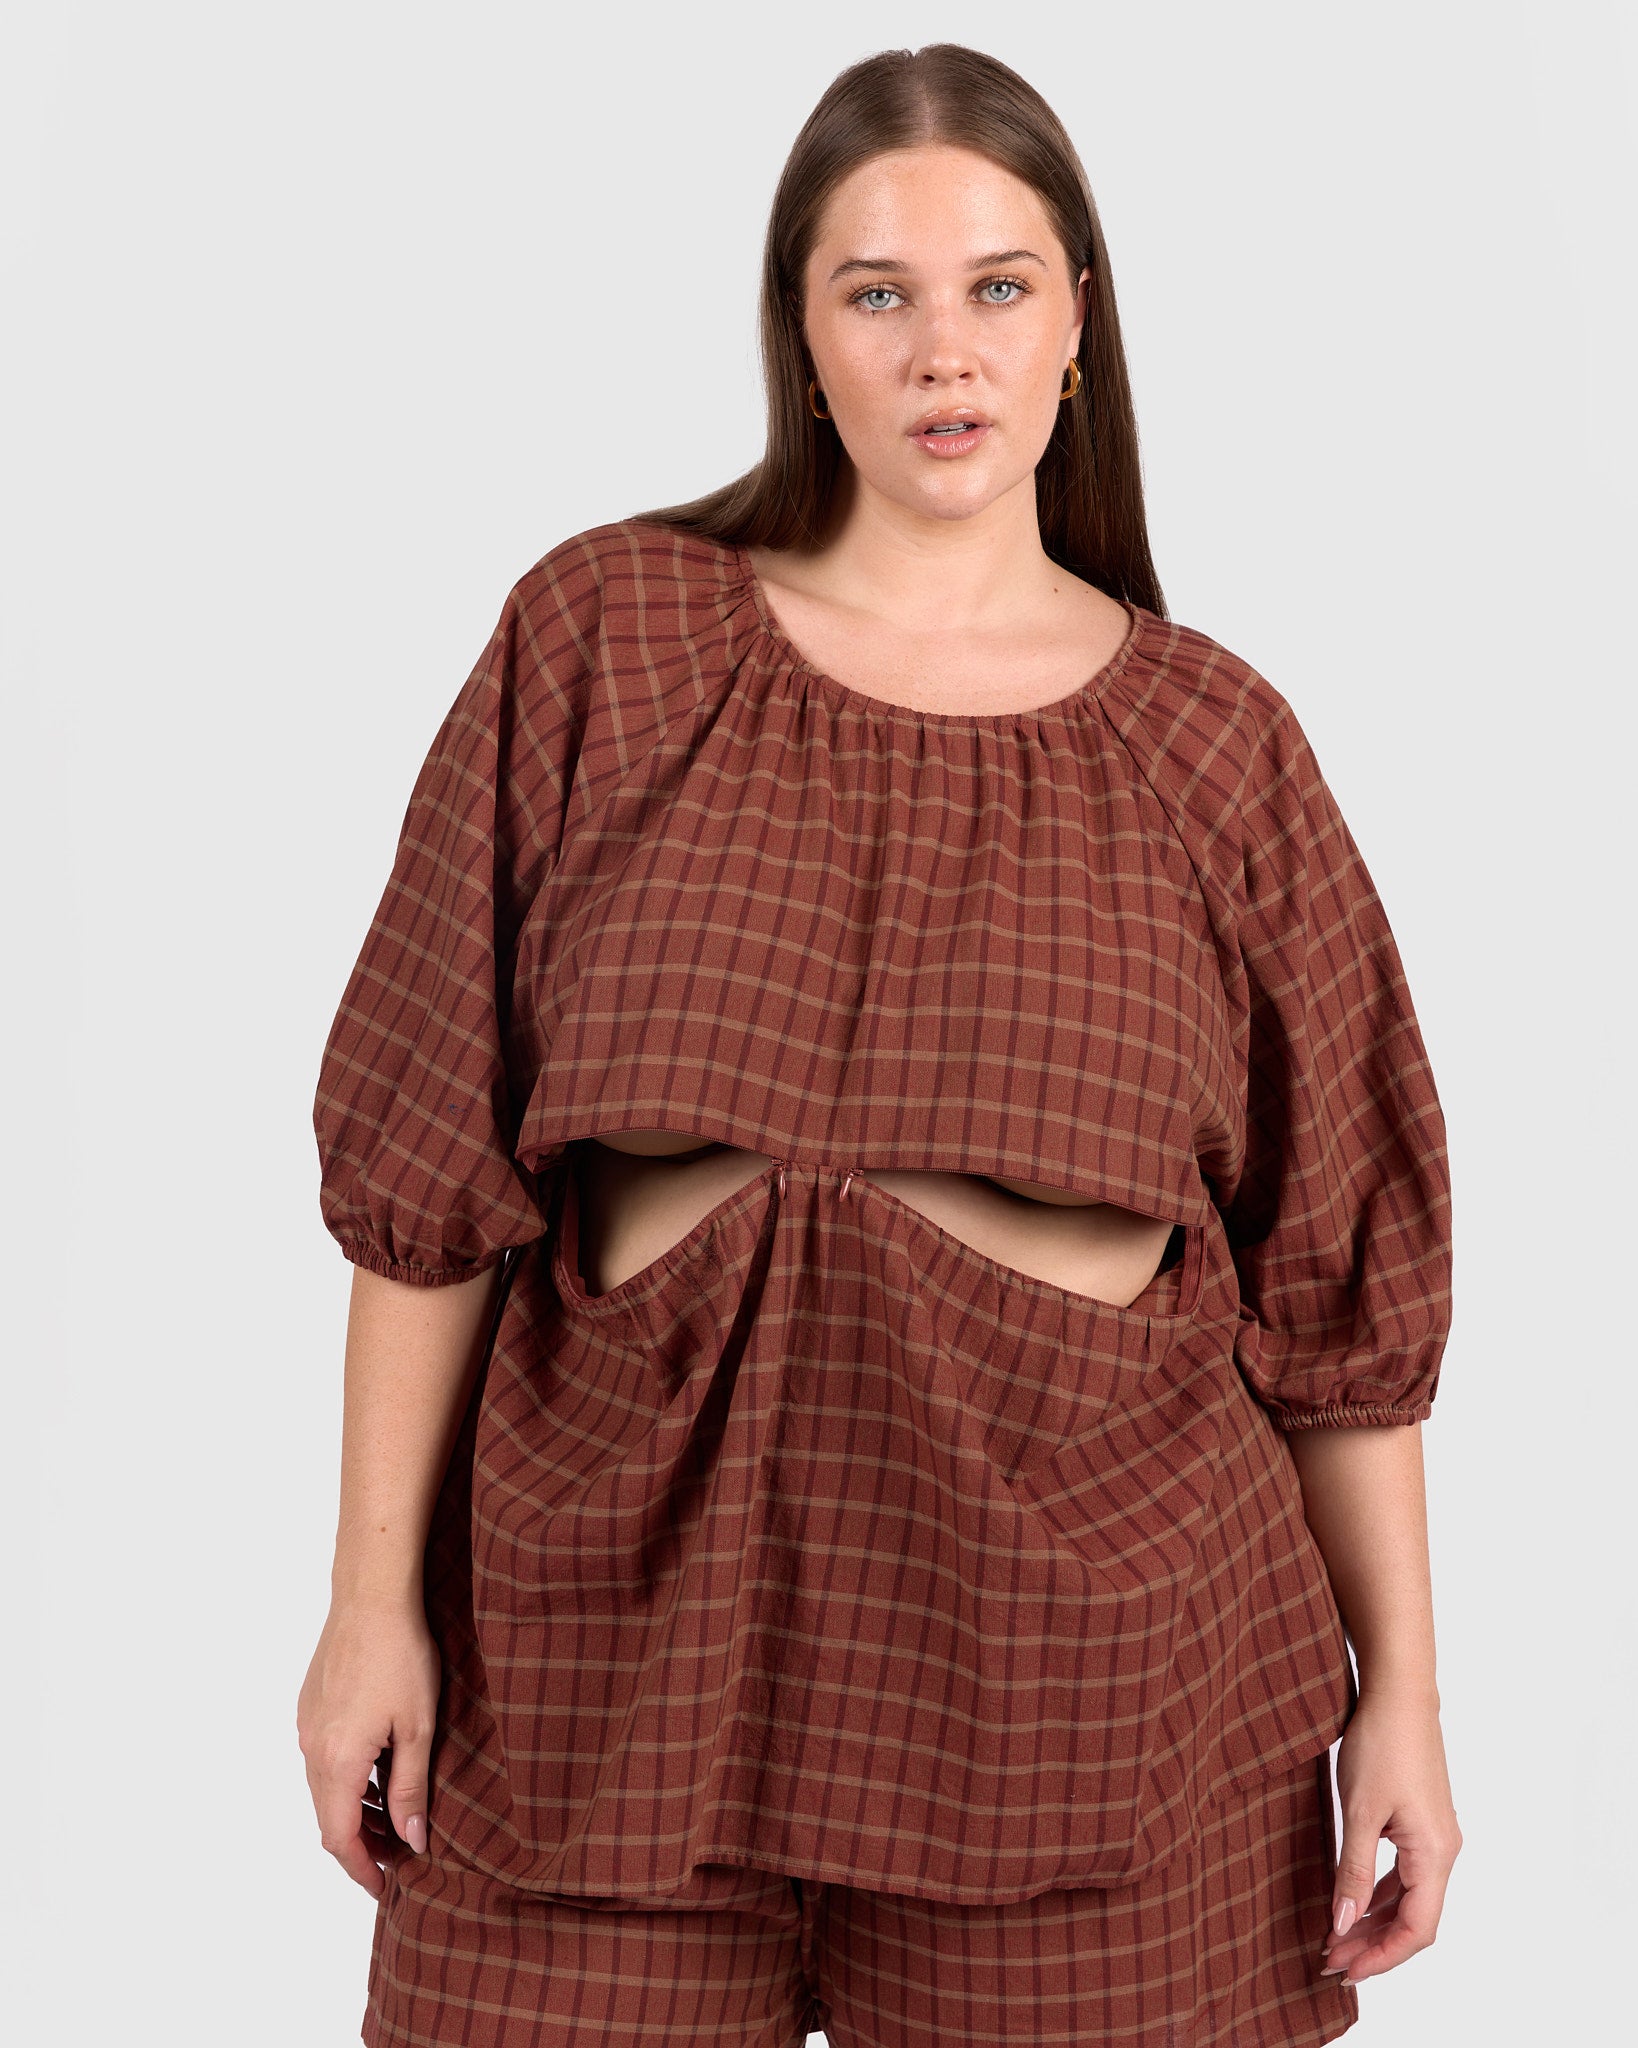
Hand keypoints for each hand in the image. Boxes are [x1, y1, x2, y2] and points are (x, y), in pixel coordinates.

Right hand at [296, 1593, 440, 1897]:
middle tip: (399, 1854)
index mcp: (337, 1761)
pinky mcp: (309, 1706)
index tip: (384, 1887)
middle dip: (362, 1843)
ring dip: (355, 1810)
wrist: (371, 1596)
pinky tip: (378, 1771)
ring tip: (395, 1816)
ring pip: (324, 1789)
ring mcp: (306, 1726)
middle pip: (328, 1817)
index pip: (339, 1837)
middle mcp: (311, 1749)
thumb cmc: (401, 1656)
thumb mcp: (419, 1728)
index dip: (361, 1869)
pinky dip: (347, 1779)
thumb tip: (411, 1841)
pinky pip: (323, 1759)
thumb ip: (411, 1789)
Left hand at [1322, 1688, 1461, 1985]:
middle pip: (1414, 1919)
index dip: (1382, 1956)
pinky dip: (1377, 1892)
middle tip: (1330, 1960)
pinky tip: (1351, 1901)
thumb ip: (1352, 1872)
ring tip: (1335, 1938)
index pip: (1417, 1929)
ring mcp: (1434, 1836)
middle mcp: (1443, 1851)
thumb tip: (1342, 1925)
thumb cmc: (1381, 1744)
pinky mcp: (1421, 1821)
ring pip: (1408, 1897)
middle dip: (1373, 1944)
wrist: (1398, 1692)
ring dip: (1373, 1920)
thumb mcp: (1360, 1811)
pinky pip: (1403, 1873)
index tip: (1345, 1970)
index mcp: (1435, 1854)